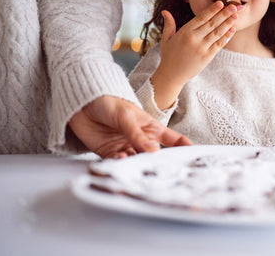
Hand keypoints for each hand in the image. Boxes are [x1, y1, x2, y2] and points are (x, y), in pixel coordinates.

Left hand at [69, 95, 190, 158]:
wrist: (82, 103)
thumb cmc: (110, 103)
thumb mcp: (127, 116)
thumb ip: (137, 135)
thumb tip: (153, 152)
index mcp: (152, 129)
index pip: (174, 141)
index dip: (184, 149)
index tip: (192, 158)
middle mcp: (141, 141)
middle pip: (155, 157)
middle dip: (157, 165)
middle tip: (158, 171)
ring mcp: (126, 148)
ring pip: (136, 163)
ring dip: (136, 165)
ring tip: (133, 163)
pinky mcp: (110, 154)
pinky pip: (118, 164)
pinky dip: (119, 165)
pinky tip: (119, 160)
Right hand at [151, 1, 236, 108]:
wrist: (171, 75)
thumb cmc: (169, 56)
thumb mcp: (166, 39)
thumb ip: (169, 24)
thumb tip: (165, 11)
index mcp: (184, 32)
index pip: (201, 18)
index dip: (212, 10)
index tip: (220, 3)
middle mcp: (194, 39)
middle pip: (212, 24)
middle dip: (223, 14)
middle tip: (233, 6)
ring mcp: (201, 48)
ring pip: (217, 33)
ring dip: (227, 24)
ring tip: (235, 16)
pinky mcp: (207, 57)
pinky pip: (219, 44)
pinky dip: (226, 37)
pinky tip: (232, 30)